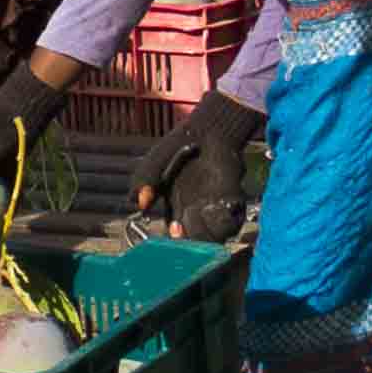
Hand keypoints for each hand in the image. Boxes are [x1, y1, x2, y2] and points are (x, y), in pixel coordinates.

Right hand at [128, 90, 266, 243]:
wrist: (207, 130)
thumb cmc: (179, 147)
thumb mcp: (154, 162)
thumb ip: (145, 180)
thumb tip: (139, 205)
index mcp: (176, 211)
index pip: (175, 238)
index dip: (176, 240)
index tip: (174, 228)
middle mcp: (197, 215)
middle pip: (196, 242)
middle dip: (191, 239)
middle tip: (187, 226)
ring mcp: (216, 210)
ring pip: (215, 237)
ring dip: (209, 231)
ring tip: (202, 212)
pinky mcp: (233, 201)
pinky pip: (233, 221)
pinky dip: (226, 218)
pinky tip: (218, 203)